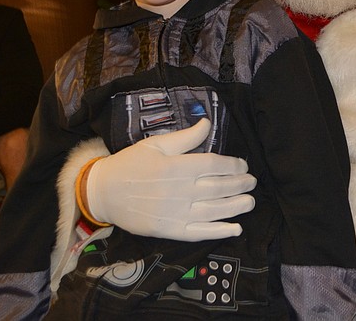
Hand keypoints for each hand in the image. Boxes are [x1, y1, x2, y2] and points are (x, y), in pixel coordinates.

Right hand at [86, 119, 256, 240]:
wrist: (103, 192)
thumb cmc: (130, 164)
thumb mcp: (156, 144)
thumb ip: (186, 137)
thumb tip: (208, 123)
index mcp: (176, 166)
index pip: (214, 165)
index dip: (233, 165)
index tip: (242, 165)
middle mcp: (179, 191)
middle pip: (219, 187)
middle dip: (240, 185)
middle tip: (252, 183)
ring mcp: (175, 213)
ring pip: (214, 210)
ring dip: (236, 207)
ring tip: (250, 202)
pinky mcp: (169, 230)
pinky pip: (200, 233)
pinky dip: (220, 232)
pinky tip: (235, 228)